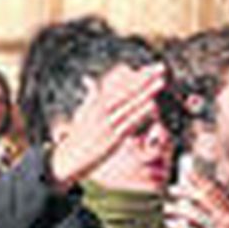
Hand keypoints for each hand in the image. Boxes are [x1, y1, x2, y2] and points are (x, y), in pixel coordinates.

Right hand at [48, 63, 167, 187]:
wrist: (67, 160)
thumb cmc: (77, 137)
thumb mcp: (83, 114)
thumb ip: (90, 96)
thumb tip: (89, 79)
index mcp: (97, 104)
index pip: (120, 86)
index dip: (137, 77)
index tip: (150, 67)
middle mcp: (102, 111)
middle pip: (127, 91)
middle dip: (145, 79)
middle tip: (160, 67)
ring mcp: (108, 125)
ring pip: (130, 105)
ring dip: (146, 93)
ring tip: (161, 81)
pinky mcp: (112, 139)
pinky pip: (129, 124)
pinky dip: (140, 114)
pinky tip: (152, 105)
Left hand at [164, 166, 228, 227]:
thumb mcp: (222, 223)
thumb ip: (211, 208)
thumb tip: (190, 191)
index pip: (213, 189)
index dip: (199, 180)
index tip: (186, 173)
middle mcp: (228, 217)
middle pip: (203, 197)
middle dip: (185, 190)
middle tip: (171, 188)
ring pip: (195, 213)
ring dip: (178, 208)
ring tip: (167, 207)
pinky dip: (179, 227)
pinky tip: (170, 223)